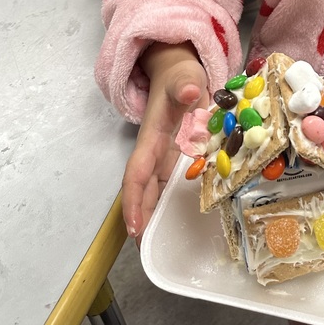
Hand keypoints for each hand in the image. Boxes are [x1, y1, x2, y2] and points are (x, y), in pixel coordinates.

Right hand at [122, 42, 208, 239]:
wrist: (180, 73)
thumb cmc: (179, 76)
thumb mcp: (183, 77)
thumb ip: (184, 84)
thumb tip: (189, 92)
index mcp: (152, 137)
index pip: (138, 173)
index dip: (134, 200)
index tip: (134, 226)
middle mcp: (156, 152)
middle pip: (144, 190)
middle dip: (140, 218)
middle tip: (144, 251)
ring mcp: (167, 156)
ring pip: (156, 191)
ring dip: (154, 215)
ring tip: (158, 247)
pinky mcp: (179, 157)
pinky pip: (173, 183)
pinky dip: (171, 202)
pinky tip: (179, 221)